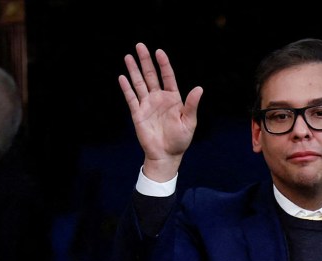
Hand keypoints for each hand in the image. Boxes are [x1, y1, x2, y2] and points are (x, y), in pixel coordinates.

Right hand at [117, 43, 202, 181]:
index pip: (167, 76)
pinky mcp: (138, 114)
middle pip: (151, 75)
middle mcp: (159, 98)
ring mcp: (147, 105)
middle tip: (140, 45)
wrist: (166, 155)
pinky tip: (122, 77)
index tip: (159, 52)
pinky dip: (126, 88)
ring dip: (133, 70)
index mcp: (173, 98)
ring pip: (139, 83)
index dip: (163, 64)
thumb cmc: (180, 140)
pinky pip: (131, 98)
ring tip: (128, 56)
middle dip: (145, 61)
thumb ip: (192, 104)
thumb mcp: (189, 122)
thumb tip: (199, 88)